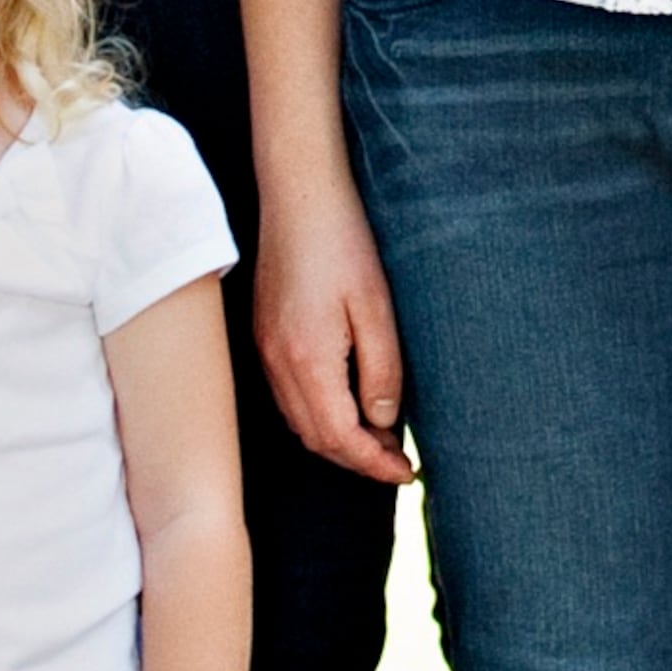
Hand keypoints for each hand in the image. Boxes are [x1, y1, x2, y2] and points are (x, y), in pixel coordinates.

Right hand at [253, 165, 415, 487]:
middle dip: (358, 459)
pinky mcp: (264, 336)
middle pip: (316, 438)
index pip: (340, 437)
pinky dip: (319, 415)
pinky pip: (289, 397)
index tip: (407, 474)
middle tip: (398, 462)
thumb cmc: (343, 244)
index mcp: (308, 359)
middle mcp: (279, 364)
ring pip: (300, 422)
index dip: (374, 464)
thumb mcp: (377, 308)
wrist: (298, 196)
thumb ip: (382, 370)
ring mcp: (266, 351)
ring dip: (338, 440)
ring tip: (380, 439)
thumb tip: (384, 423)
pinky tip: (348, 404)